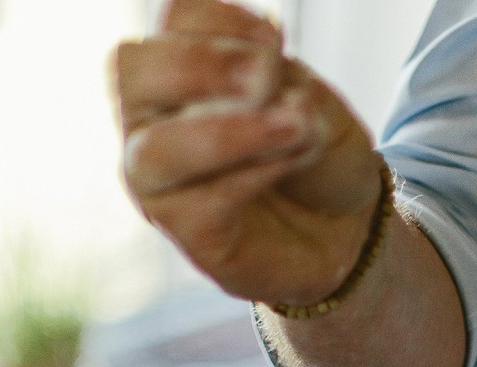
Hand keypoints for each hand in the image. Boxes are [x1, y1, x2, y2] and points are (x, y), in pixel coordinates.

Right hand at [114, 0, 380, 306]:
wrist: (346, 227)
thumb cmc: (317, 154)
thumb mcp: (309, 97)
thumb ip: (278, 82)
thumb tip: (260, 85)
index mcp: (176, 66)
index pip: (171, 22)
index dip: (224, 21)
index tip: (277, 41)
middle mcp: (149, 119)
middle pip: (130, 71)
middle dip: (199, 66)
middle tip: (266, 77)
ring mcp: (159, 183)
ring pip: (154, 151)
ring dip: (227, 133)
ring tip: (292, 126)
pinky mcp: (188, 235)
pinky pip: (200, 205)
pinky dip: (251, 176)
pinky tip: (290, 162)